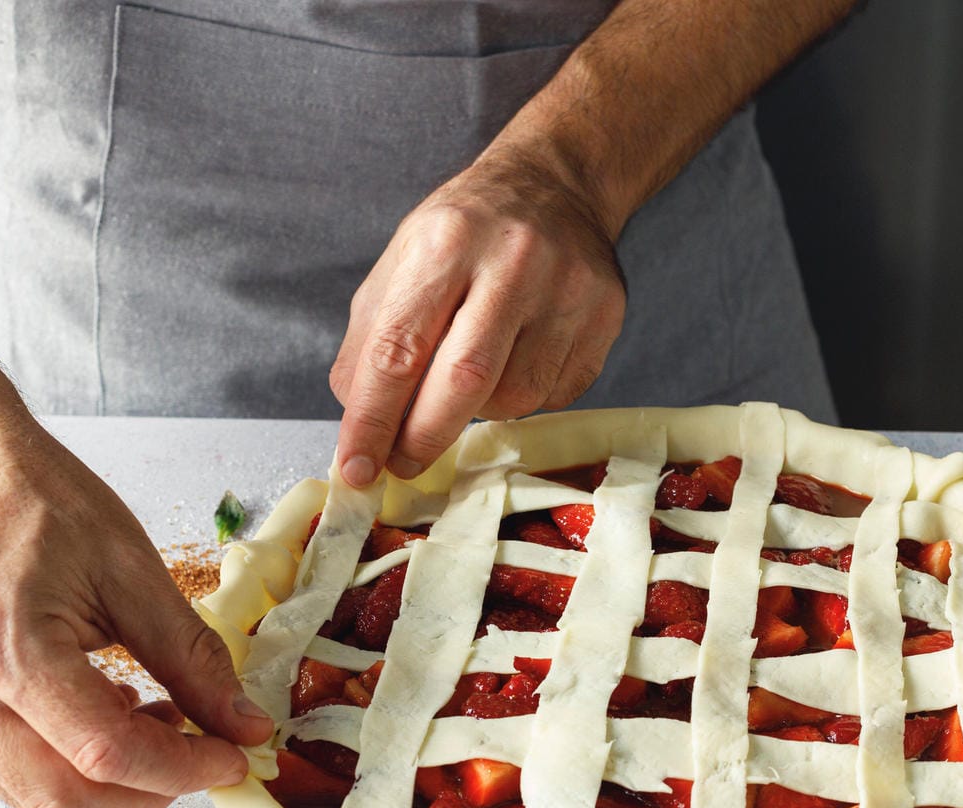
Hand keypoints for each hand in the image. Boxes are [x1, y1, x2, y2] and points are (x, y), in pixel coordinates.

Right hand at [0, 413, 272, 807]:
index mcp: (6, 651)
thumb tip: (245, 726)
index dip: (183, 768)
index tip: (235, 757)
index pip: (106, 753)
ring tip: (161, 721)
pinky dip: (69, 766)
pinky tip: (111, 713)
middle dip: (149, 792)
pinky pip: (8, 771)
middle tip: (205, 751)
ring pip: (34, 797)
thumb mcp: (131, 571)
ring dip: (109, 784)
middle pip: (65, 798)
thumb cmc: (33, 498)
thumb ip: (191, 658)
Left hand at [329, 146, 626, 485]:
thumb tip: (360, 424)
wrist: (555, 185)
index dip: (372, 420)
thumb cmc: (466, 232)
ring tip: (468, 382)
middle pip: (464, 382)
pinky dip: (522, 398)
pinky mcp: (606, 315)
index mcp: (446, 241)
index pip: (398, 350)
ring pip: (515, 398)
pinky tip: (515, 362)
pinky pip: (555, 395)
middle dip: (424, 437)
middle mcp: (513, 261)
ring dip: (477, 414)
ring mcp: (568, 290)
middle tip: (402, 464)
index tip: (356, 468)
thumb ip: (371, 341)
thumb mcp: (402, 262)